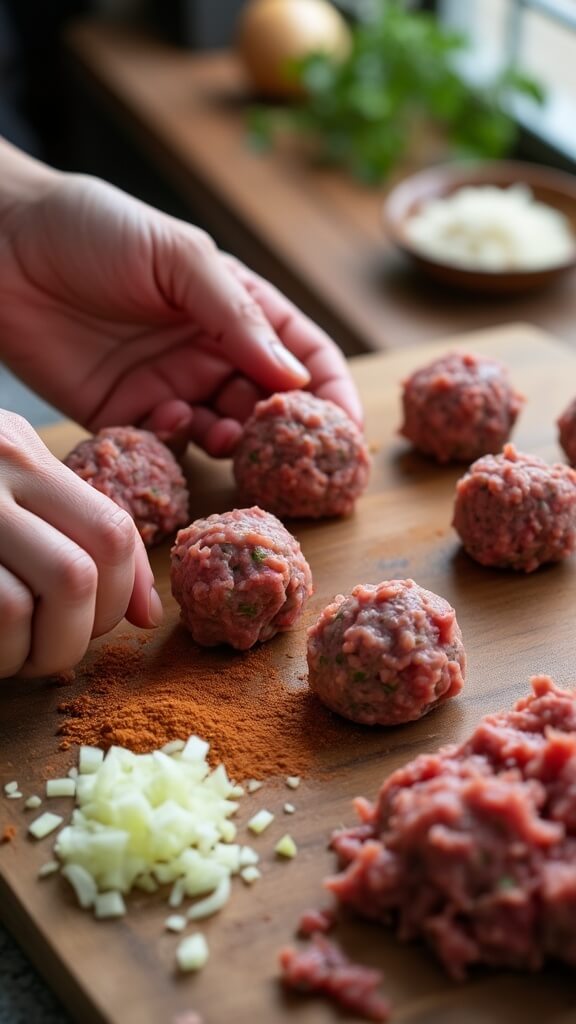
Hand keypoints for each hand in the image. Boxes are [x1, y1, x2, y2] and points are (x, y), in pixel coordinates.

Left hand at [0, 172, 362, 455]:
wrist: (2, 246)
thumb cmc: (93, 230)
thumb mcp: (178, 257)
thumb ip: (238, 317)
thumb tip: (295, 378)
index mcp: (233, 306)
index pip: (301, 353)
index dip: (329, 391)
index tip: (345, 430)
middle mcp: (209, 350)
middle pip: (268, 402)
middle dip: (284, 430)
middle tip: (288, 450)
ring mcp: (168, 384)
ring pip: (222, 430)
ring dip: (233, 441)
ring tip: (229, 435)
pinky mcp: (124, 414)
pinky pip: (165, 445)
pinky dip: (176, 442)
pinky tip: (168, 420)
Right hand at [0, 412, 160, 678]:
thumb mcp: (2, 491)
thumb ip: (71, 531)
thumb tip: (146, 614)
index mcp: (22, 450)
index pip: (112, 528)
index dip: (123, 594)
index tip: (104, 626)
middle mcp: (2, 462)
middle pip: (91, 563)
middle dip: (83, 632)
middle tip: (51, 653)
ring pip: (61, 585)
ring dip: (42, 650)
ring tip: (13, 660)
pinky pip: (3, 608)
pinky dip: (2, 652)